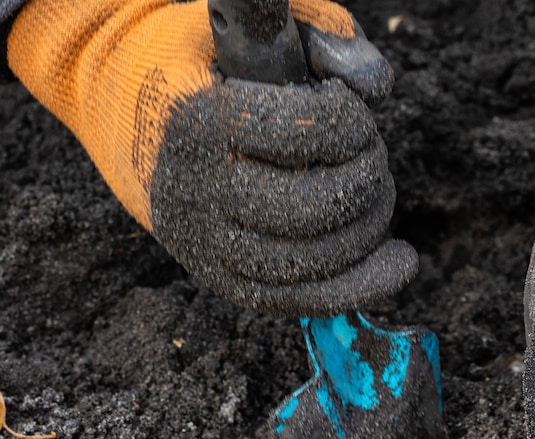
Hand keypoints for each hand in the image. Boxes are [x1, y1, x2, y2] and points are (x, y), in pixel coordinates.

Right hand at [9, 0, 410, 316]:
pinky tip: (400, 262)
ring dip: (369, 227)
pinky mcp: (219, 277)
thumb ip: (323, 34)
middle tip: (368, 154)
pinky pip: (303, 299)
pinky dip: (362, 285)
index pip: (311, 135)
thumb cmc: (206, 57)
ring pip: (314, 262)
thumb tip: (375, 88)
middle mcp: (195, 191)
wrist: (118, 100)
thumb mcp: (256, 25)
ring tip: (374, 192)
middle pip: (316, 209)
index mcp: (199, 121)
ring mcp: (203, 243)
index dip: (354, 122)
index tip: (347, 105)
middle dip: (367, 180)